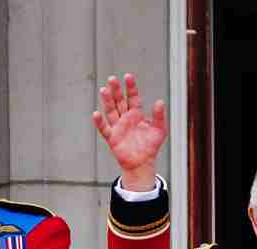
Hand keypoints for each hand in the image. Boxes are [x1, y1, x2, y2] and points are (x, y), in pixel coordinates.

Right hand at [92, 72, 167, 191]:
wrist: (142, 163)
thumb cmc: (150, 146)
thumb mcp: (159, 130)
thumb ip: (159, 116)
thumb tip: (160, 101)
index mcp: (136, 114)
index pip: (133, 97)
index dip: (130, 87)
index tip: (128, 77)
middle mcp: (125, 118)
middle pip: (119, 101)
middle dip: (116, 90)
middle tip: (112, 79)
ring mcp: (118, 127)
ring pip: (111, 111)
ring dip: (107, 101)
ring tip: (104, 90)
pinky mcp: (112, 138)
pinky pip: (104, 129)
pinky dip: (100, 122)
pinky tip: (96, 114)